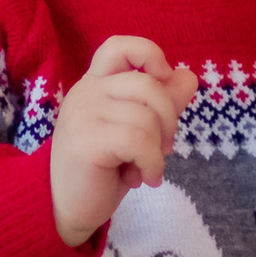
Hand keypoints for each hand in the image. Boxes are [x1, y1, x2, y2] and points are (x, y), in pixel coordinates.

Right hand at [49, 34, 198, 246]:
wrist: (66, 209)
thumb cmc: (102, 169)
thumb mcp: (137, 132)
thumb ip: (162, 102)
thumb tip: (189, 77)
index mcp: (96, 84)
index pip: (120, 47)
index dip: (149, 54)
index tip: (162, 81)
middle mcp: (86, 92)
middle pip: (148, 84)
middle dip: (169, 119)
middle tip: (164, 148)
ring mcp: (83, 113)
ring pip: (147, 116)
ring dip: (159, 149)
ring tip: (146, 169)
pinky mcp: (87, 140)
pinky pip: (139, 140)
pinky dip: (152, 163)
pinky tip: (145, 179)